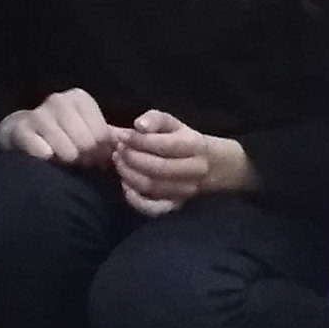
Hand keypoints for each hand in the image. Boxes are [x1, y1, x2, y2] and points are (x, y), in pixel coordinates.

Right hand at [0, 89, 124, 166]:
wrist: (24, 131)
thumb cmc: (64, 132)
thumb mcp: (88, 128)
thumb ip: (111, 136)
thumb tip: (132, 141)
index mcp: (80, 98)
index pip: (103, 135)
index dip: (101, 153)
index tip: (95, 157)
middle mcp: (60, 100)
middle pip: (86, 144)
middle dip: (86, 159)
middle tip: (80, 161)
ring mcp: (39, 114)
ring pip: (67, 151)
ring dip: (68, 162)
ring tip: (65, 160)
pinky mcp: (21, 130)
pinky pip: (44, 154)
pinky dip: (49, 160)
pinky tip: (47, 158)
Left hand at [111, 109, 251, 216]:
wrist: (210, 166)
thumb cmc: (184, 140)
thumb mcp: (173, 123)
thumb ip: (155, 119)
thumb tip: (138, 125)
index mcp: (195, 146)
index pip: (164, 145)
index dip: (139, 141)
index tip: (122, 136)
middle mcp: (193, 170)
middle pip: (157, 168)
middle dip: (131, 158)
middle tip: (118, 149)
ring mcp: (186, 190)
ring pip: (152, 187)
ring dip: (129, 174)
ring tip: (118, 162)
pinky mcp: (176, 205)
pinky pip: (153, 208)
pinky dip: (135, 199)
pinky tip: (125, 184)